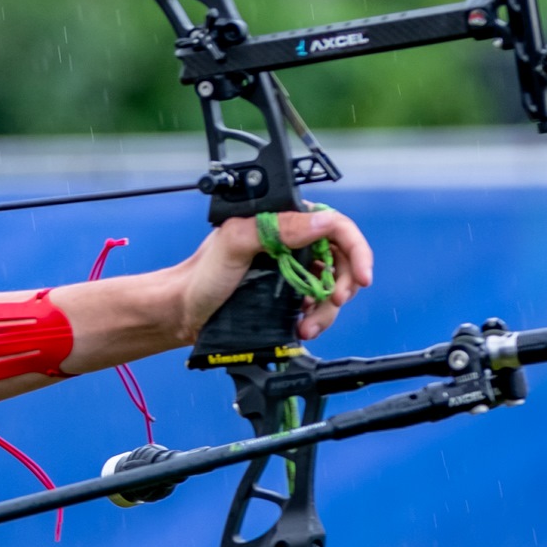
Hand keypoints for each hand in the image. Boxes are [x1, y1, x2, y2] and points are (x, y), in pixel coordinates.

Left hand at [172, 208, 375, 343]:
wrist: (183, 313)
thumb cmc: (202, 276)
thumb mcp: (236, 243)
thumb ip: (276, 228)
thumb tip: (322, 221)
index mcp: (281, 220)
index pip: (334, 224)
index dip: (355, 249)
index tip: (363, 278)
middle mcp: (290, 241)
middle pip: (340, 258)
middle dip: (343, 284)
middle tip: (334, 302)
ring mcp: (291, 269)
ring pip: (332, 285)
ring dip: (328, 308)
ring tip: (310, 324)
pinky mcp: (288, 293)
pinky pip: (318, 304)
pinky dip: (317, 318)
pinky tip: (303, 326)